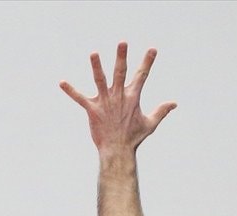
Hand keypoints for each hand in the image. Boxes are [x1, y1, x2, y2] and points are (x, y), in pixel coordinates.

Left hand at [60, 42, 176, 154]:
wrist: (118, 152)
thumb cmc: (133, 139)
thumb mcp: (150, 124)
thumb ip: (161, 111)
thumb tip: (174, 103)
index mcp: (133, 98)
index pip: (142, 76)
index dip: (147, 62)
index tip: (152, 49)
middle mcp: (119, 97)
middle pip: (120, 73)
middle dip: (121, 57)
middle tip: (122, 42)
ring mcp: (105, 102)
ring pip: (100, 81)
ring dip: (97, 67)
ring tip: (93, 53)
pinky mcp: (92, 110)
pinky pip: (80, 98)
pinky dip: (71, 91)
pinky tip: (61, 83)